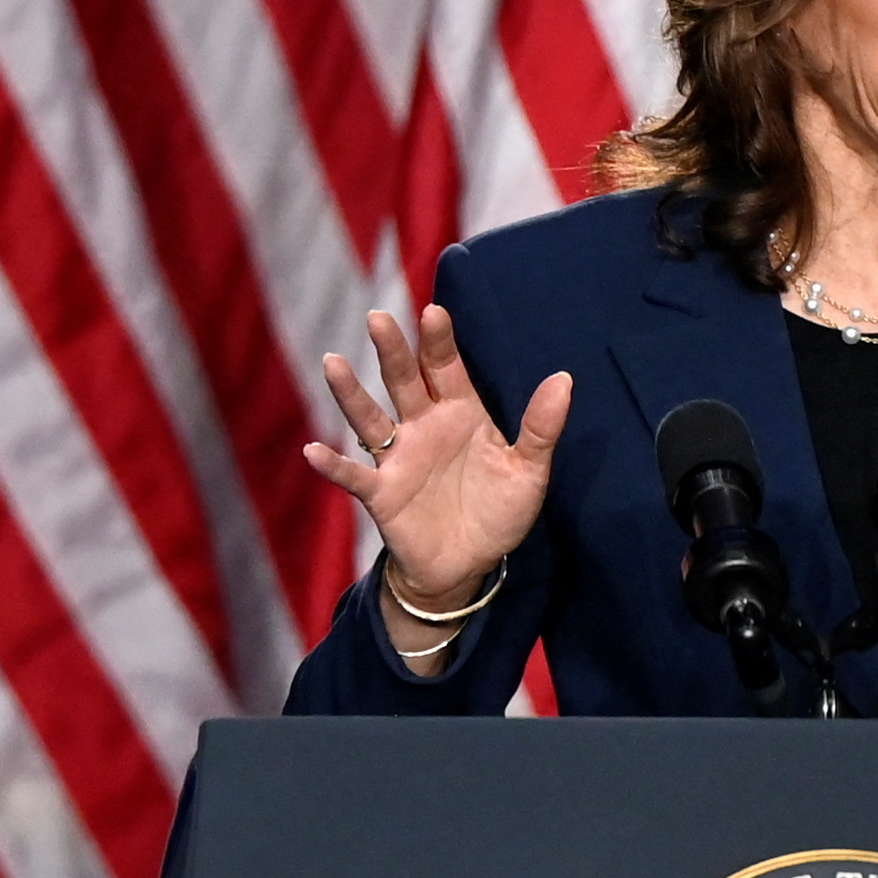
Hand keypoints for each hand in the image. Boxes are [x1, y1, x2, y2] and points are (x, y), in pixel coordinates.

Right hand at [312, 304, 573, 640]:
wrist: (469, 565)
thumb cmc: (498, 511)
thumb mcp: (529, 471)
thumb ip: (541, 427)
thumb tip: (564, 378)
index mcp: (460, 413)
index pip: (446, 368)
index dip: (439, 342)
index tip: (434, 313)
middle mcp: (423, 427)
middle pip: (404, 381)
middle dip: (393, 351)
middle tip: (380, 318)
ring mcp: (398, 458)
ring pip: (370, 419)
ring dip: (351, 393)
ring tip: (334, 363)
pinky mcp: (382, 493)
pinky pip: (353, 475)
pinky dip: (332, 465)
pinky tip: (312, 451)